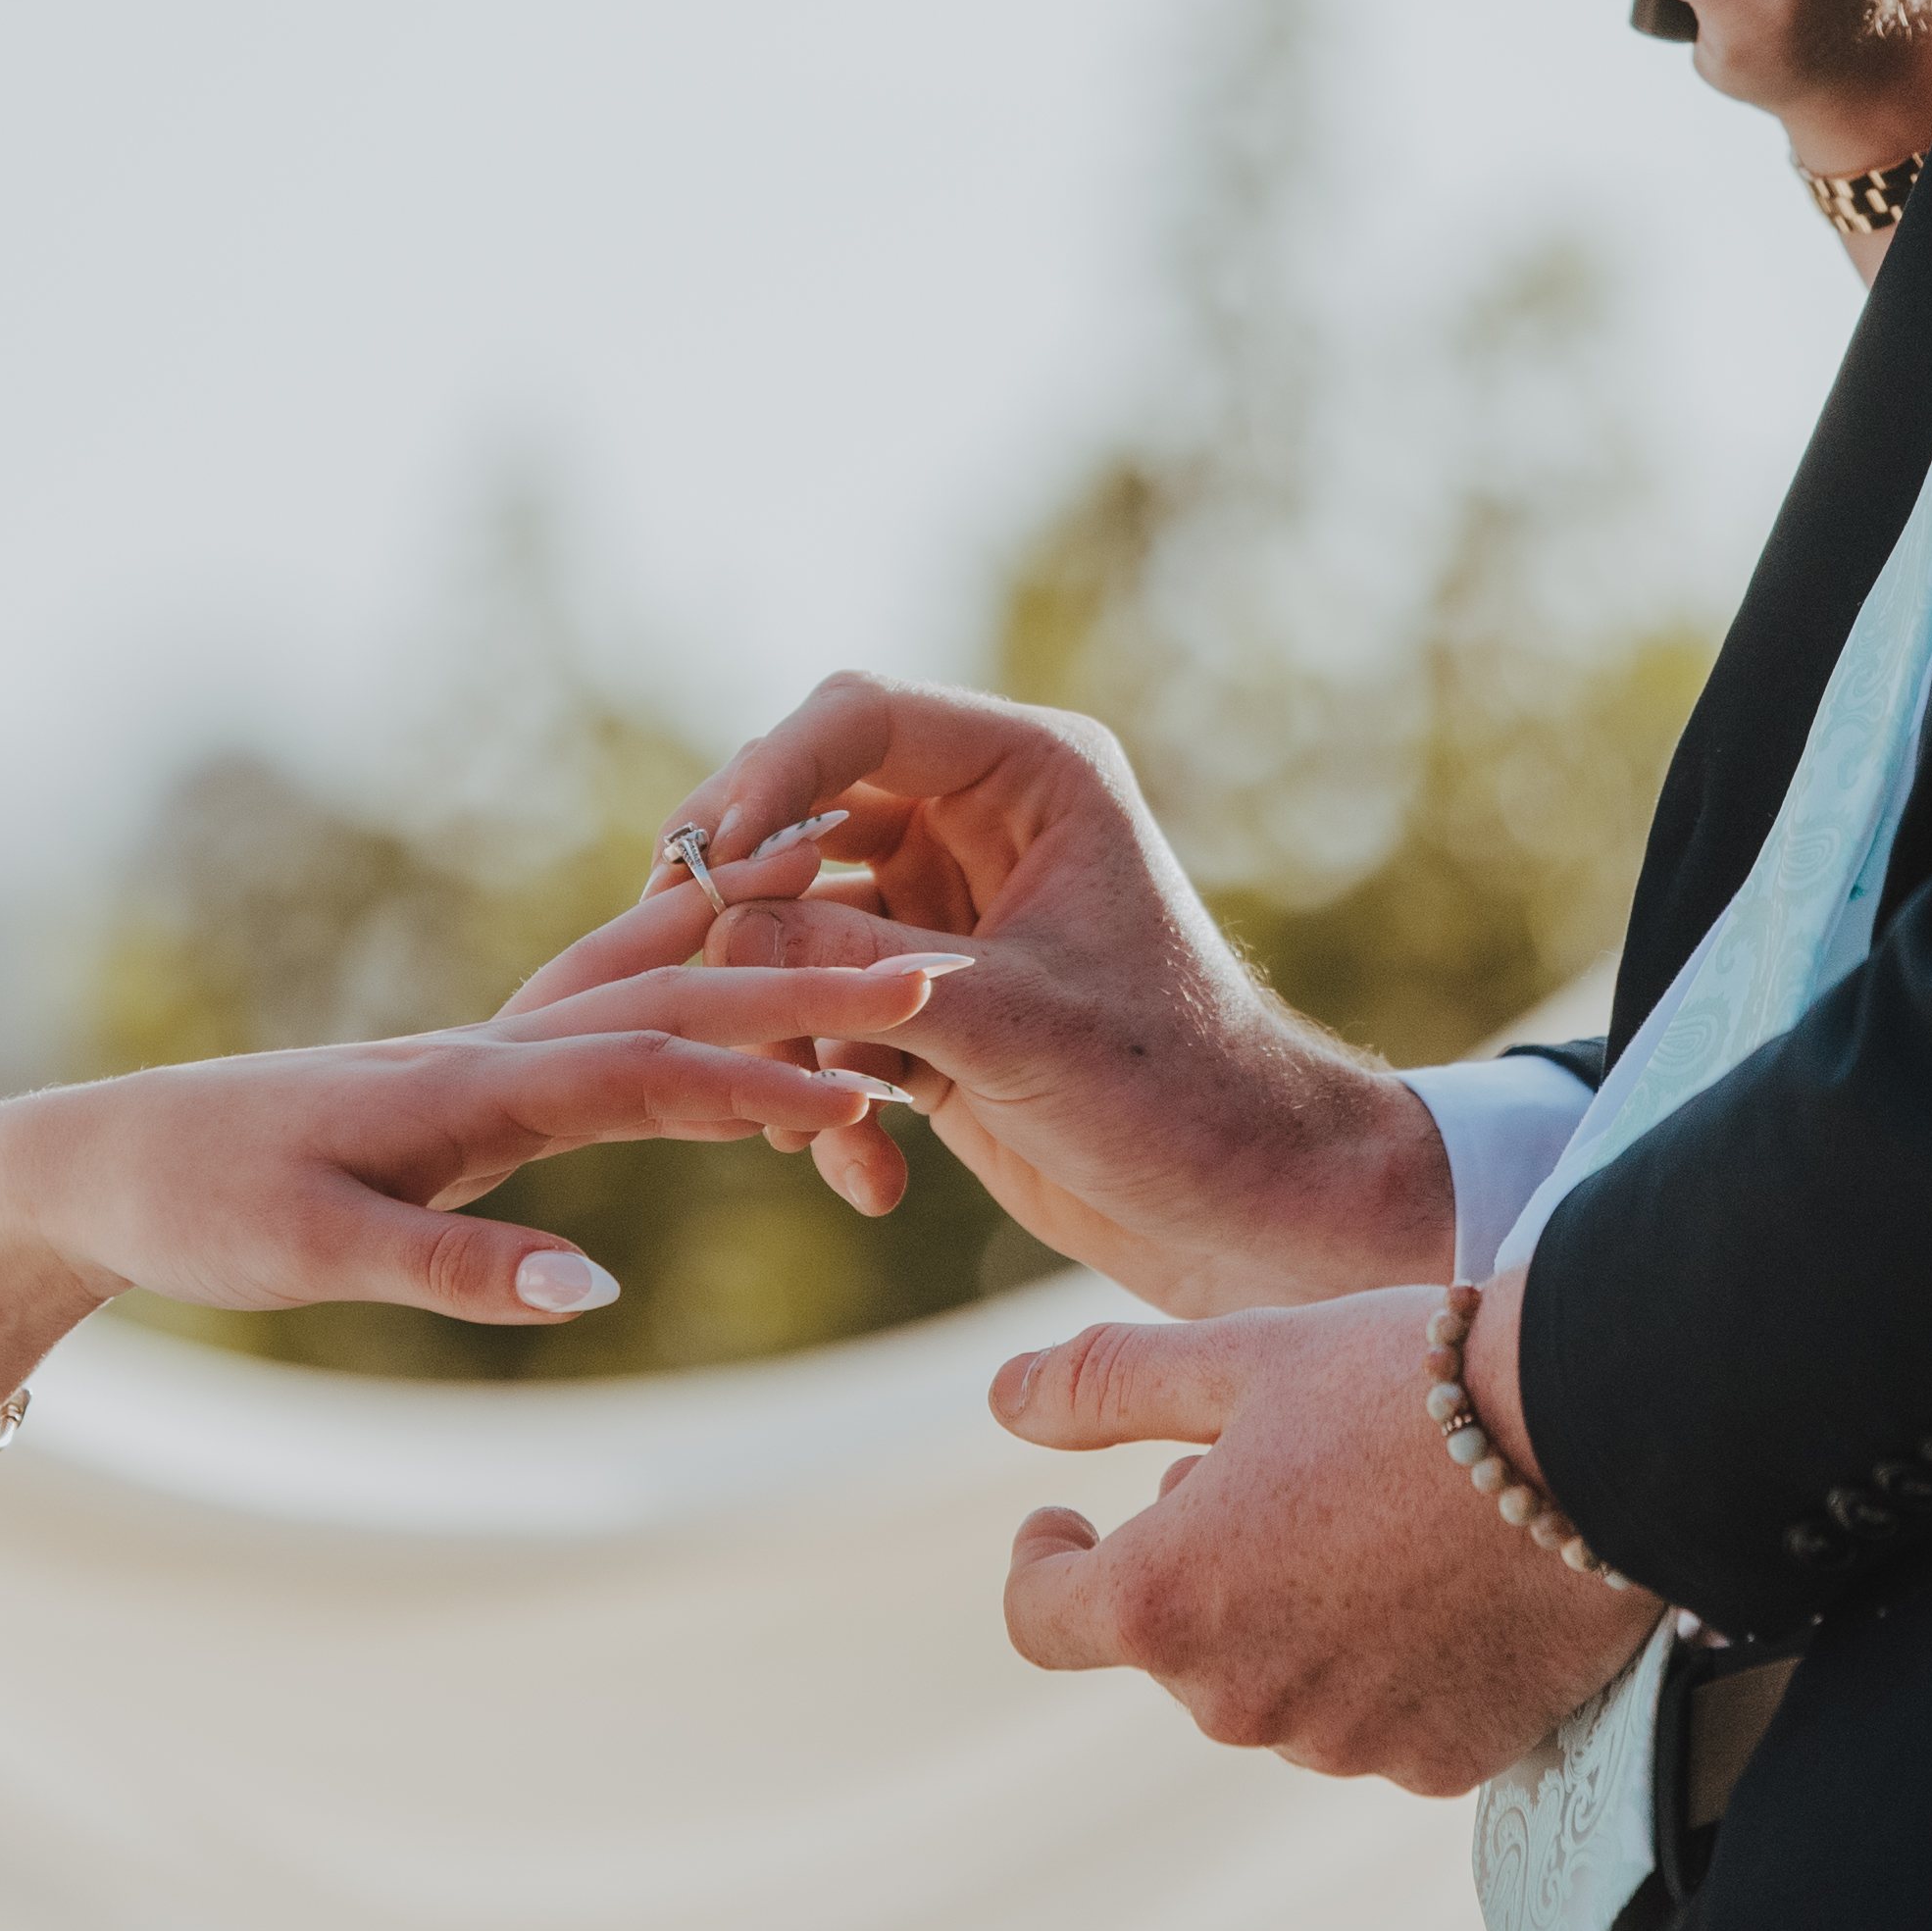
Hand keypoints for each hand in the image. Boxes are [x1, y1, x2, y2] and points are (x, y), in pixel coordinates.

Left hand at [0, 954, 951, 1361]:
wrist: (106, 1157)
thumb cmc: (203, 1208)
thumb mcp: (318, 1258)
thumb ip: (458, 1270)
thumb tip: (595, 1291)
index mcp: (471, 1088)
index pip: (651, 1070)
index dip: (768, 1077)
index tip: (880, 1083)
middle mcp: (493, 1050)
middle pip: (676, 1000)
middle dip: (803, 985)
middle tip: (932, 970)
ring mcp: (487, 1056)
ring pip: (650, 990)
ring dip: (758, 960)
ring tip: (872, 927)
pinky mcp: (473, 1080)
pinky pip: (611, 1016)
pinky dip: (689, 981)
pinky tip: (729, 973)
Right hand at [502, 674, 1446, 1316]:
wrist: (1255, 1212)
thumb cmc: (1174, 1093)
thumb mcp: (1000, 1021)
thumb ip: (852, 960)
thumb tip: (718, 920)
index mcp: (1032, 776)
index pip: (858, 718)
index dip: (764, 777)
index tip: (702, 862)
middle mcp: (984, 826)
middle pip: (804, 813)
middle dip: (743, 903)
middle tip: (676, 964)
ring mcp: (952, 916)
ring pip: (799, 923)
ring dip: (781, 1018)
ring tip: (779, 1109)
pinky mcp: (931, 1006)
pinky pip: (826, 1014)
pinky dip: (824, 1092)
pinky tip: (863, 1176)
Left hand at [992, 1290, 1663, 1793]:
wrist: (1599, 1439)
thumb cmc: (1405, 1381)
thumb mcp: (1239, 1355)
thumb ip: (1104, 1386)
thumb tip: (999, 1401)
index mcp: (1169, 1600)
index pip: (1041, 1617)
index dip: (1042, 1559)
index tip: (1066, 1514)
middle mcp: (1242, 1700)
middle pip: (1174, 1645)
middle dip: (1194, 1563)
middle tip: (1273, 1466)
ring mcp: (1345, 1744)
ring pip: (1274, 1684)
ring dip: (1285, 1614)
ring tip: (1370, 1507)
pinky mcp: (1441, 1764)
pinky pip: (1374, 1719)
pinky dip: (1380, 1660)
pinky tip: (1438, 1577)